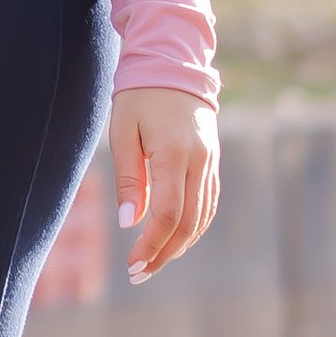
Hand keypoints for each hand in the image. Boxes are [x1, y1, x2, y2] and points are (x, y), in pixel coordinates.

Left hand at [109, 86, 219, 281]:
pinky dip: (193, 226)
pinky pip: (207, 203)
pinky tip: (174, 238)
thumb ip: (128, 177)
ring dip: (179, 244)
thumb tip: (129, 221)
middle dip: (164, 252)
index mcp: (175, 154)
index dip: (151, 244)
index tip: (133, 264)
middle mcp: (200, 162)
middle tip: (139, 273)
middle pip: (188, 223)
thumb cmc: (140, 95)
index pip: (167, 213)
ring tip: (153, 262)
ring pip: (201, 217)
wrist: (174, 63)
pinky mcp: (212, 162)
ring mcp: (210, 163)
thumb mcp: (123, 131)